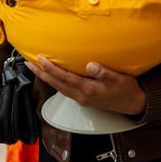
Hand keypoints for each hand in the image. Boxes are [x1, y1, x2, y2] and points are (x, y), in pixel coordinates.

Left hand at [27, 57, 145, 115]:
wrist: (133, 104)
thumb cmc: (127, 89)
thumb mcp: (119, 79)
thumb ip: (104, 72)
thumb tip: (89, 65)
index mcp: (88, 89)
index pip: (64, 77)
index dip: (51, 67)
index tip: (41, 58)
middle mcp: (81, 96)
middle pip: (56, 84)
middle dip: (41, 73)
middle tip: (28, 64)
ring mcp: (81, 99)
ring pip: (58, 87)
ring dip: (46, 78)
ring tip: (36, 69)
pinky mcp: (84, 99)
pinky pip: (64, 89)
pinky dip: (55, 82)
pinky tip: (54, 77)